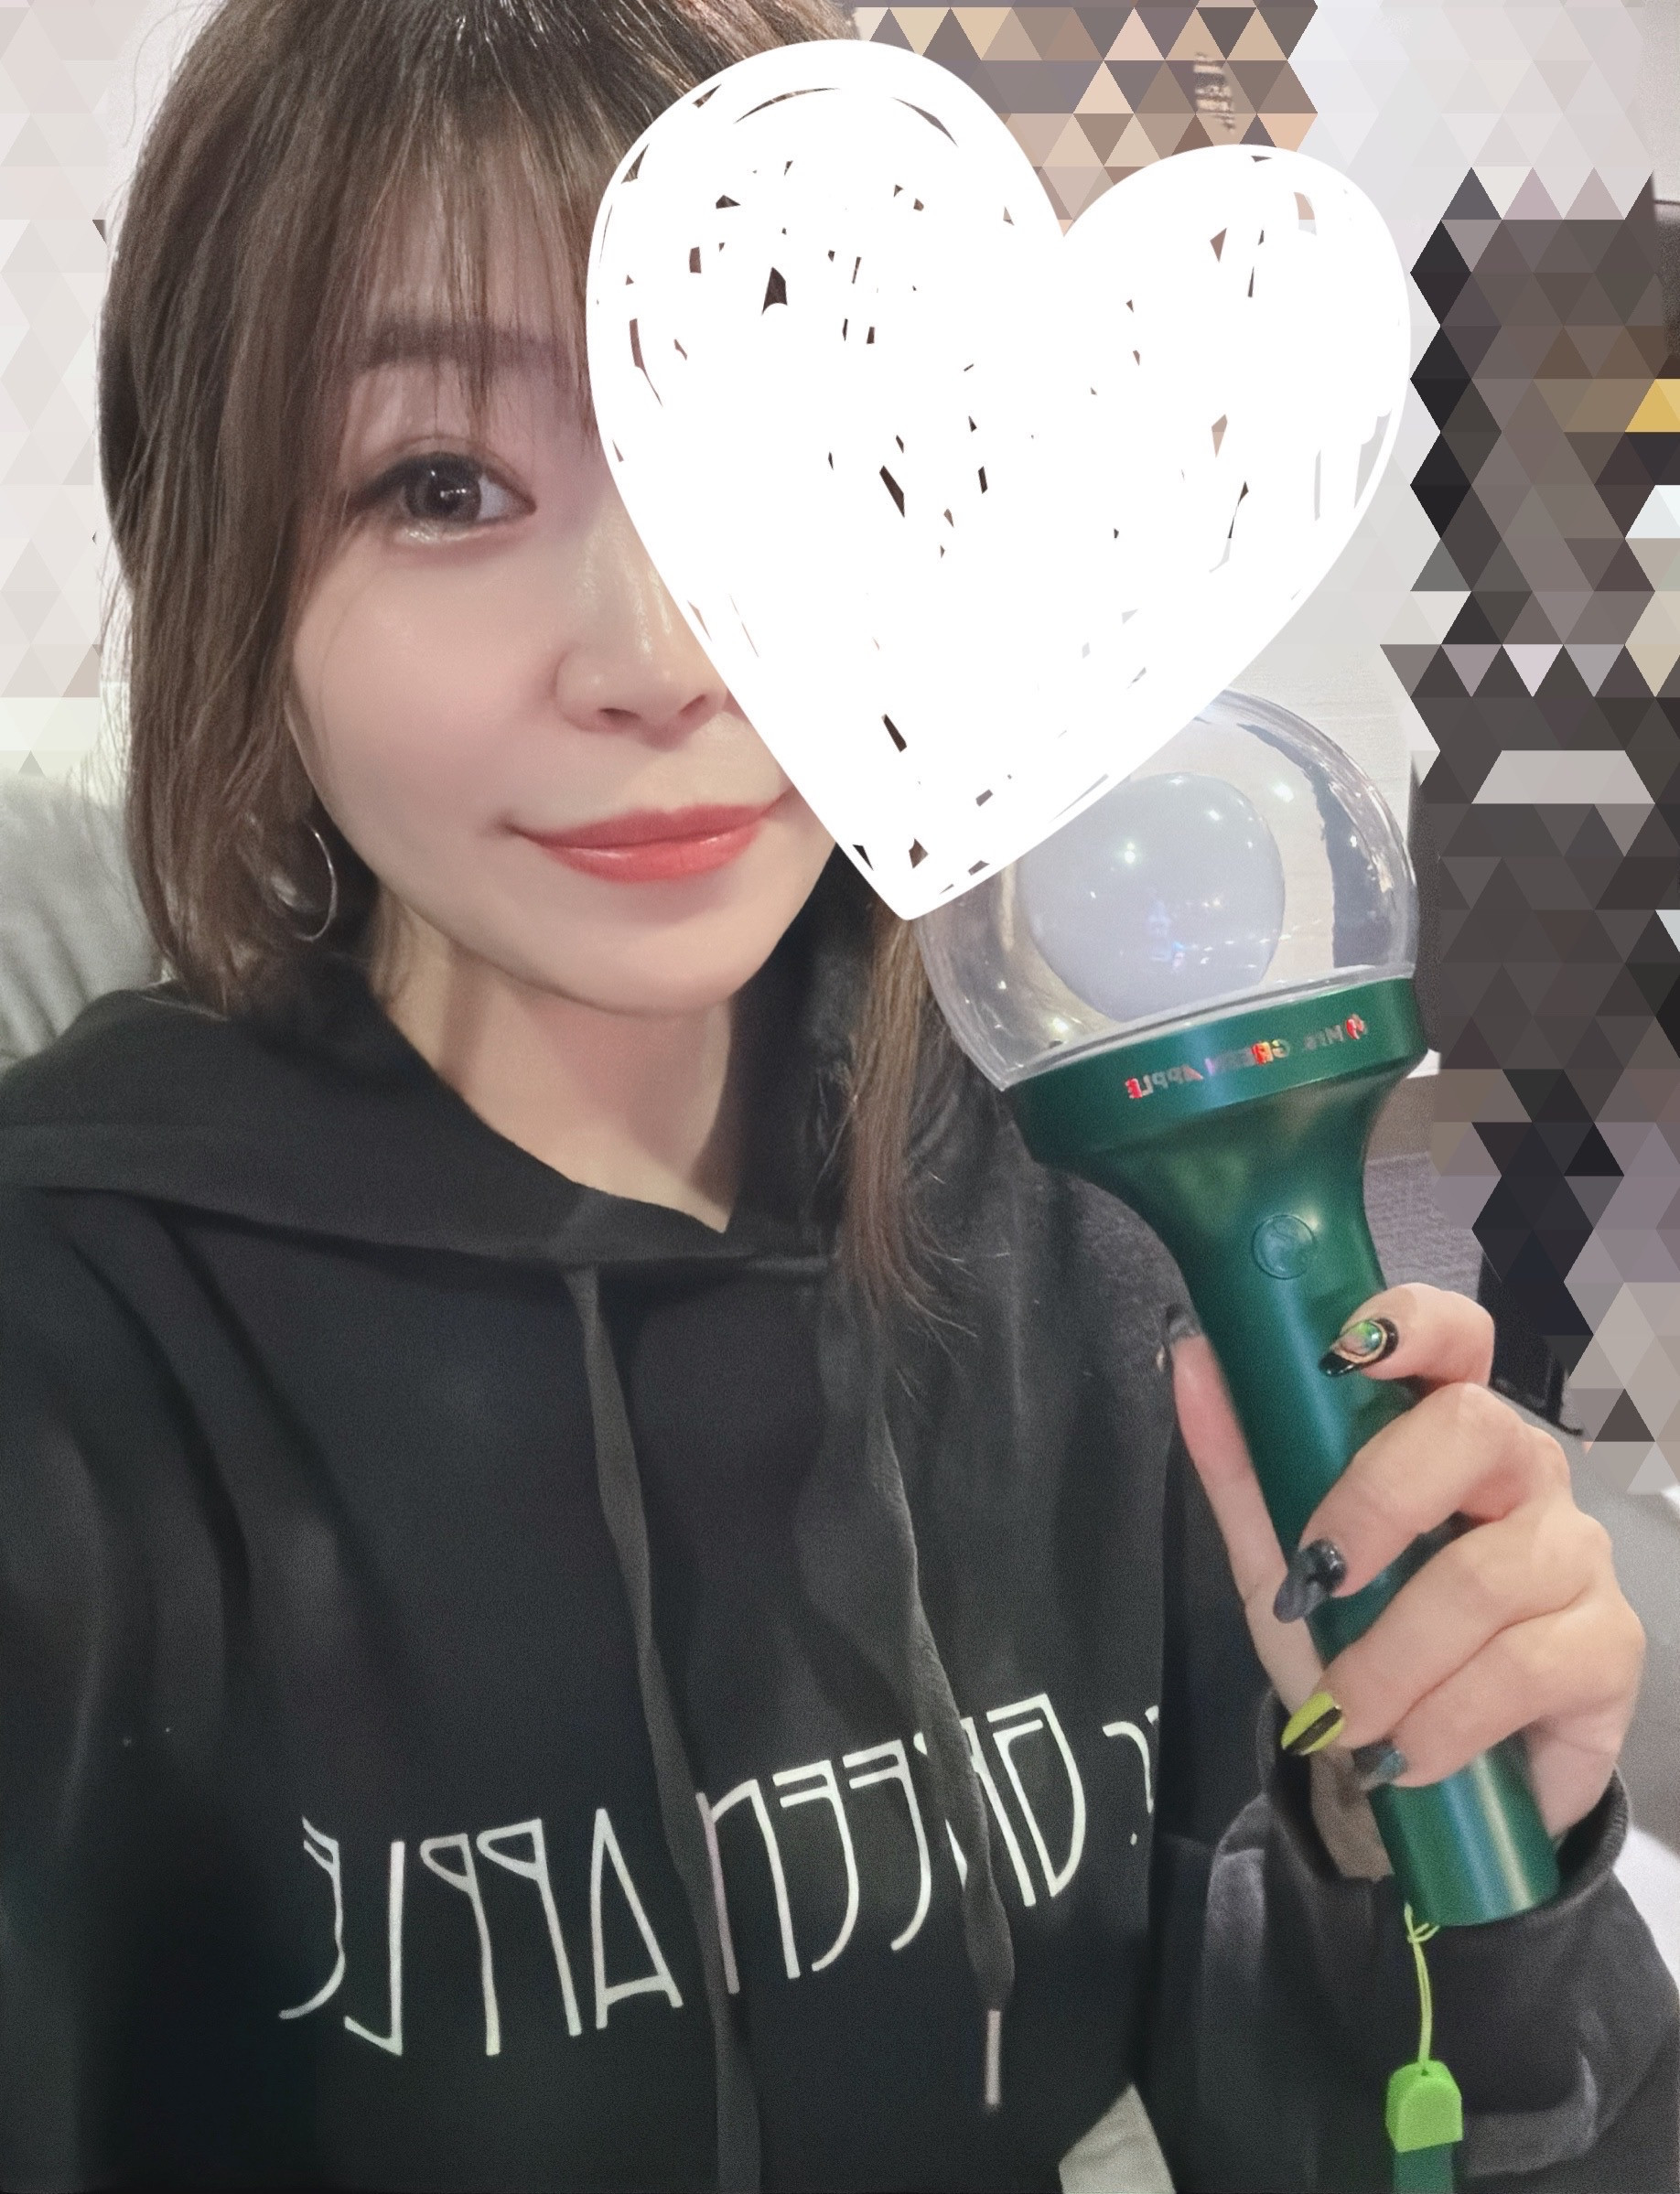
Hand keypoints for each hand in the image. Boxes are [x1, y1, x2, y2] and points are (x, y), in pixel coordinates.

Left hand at [1170, 1283, 1646, 1837]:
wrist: (1416, 1768)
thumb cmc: (1355, 1638)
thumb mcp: (1280, 1557)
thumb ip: (1241, 1461)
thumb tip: (1190, 1356)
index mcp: (1445, 1429)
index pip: (1456, 1336)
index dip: (1412, 1323)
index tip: (1342, 1349)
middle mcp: (1524, 1471)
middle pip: (1474, 1430)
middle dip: (1376, 1504)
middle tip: (1316, 1582)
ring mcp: (1575, 1554)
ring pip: (1483, 1576)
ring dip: (1391, 1659)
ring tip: (1344, 1714)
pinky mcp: (1608, 1646)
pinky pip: (1523, 1669)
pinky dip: (1442, 1720)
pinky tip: (1406, 1751)